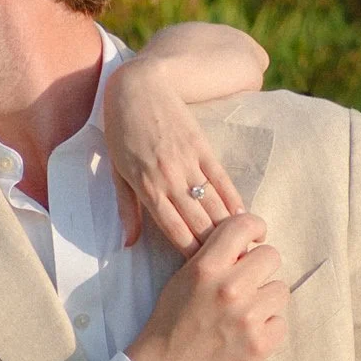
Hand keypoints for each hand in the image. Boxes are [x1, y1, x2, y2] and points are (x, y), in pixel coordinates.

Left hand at [102, 59, 244, 250]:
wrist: (137, 88)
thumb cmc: (120, 132)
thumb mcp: (116, 172)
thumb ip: (127, 208)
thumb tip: (128, 243)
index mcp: (147, 189)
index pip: (175, 232)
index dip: (191, 255)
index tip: (203, 272)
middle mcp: (170, 179)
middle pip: (199, 223)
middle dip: (215, 249)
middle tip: (230, 267)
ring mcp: (189, 162)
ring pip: (214, 204)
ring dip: (230, 229)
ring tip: (243, 248)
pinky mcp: (203, 146)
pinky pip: (222, 179)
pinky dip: (234, 199)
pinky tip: (244, 216)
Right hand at [125, 211, 287, 360]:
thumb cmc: (170, 324)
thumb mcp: (182, 279)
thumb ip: (214, 258)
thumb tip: (248, 244)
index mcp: (206, 267)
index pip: (245, 225)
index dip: (254, 229)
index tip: (254, 240)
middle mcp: (229, 288)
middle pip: (271, 256)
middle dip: (260, 269)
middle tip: (246, 285)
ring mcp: (248, 318)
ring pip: (280, 290)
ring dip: (265, 300)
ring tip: (243, 315)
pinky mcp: (261, 345)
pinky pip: (281, 322)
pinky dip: (268, 329)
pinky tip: (246, 336)